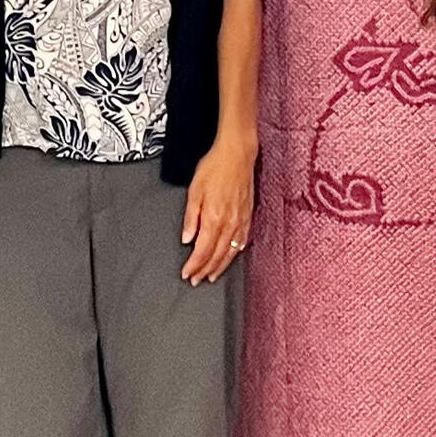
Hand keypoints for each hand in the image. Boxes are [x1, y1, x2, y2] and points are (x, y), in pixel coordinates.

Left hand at [182, 134, 256, 283]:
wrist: (237, 156)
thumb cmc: (214, 168)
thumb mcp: (194, 190)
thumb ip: (191, 217)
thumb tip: (187, 239)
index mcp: (214, 218)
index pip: (203, 250)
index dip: (194, 265)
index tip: (187, 274)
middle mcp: (230, 224)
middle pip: (217, 255)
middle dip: (206, 270)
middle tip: (196, 280)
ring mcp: (241, 222)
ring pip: (231, 252)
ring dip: (220, 266)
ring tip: (211, 276)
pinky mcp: (248, 217)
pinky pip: (242, 242)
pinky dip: (235, 254)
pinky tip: (231, 257)